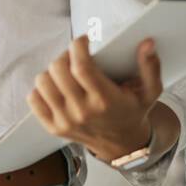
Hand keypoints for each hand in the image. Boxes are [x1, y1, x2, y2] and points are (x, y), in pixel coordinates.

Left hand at [27, 35, 162, 162]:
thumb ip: (150, 67)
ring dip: (52, 71)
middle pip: (58, 71)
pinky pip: (34, 100)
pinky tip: (56, 86)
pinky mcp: (53, 127)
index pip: (81, 67)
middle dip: (65, 55)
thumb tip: (147, 44)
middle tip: (75, 56)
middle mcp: (83, 112)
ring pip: (43, 82)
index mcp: (105, 100)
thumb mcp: (150, 91)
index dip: (78, 47)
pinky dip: (41, 89)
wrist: (122, 144)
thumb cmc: (132, 111)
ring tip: (66, 71)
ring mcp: (66, 121)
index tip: (83, 40)